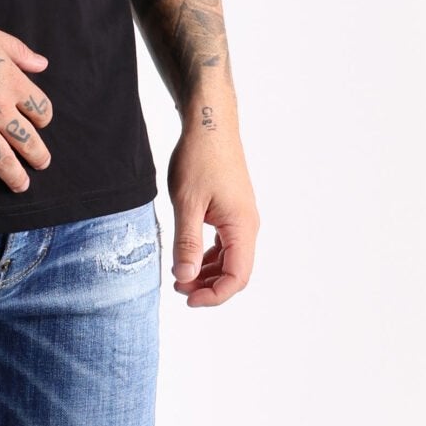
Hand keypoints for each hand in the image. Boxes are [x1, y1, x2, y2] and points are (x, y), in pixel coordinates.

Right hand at [0, 10, 53, 199]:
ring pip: (2, 160)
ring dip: (14, 177)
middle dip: (38, 156)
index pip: (40, 109)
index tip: (39, 124)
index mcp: (12, 82)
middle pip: (27, 140)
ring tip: (21, 187)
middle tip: (41, 164)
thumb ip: (19, 52)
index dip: (43, 119)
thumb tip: (43, 64)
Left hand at [167, 119, 258, 305]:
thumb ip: (186, 243)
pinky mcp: (232, 212)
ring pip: (230, 260)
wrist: (209, 126)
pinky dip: (207, 257)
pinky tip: (186, 257)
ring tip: (178, 275)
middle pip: (236, 272)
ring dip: (207, 273)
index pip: (237, 276)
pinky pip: (225, 245)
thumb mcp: (186, 203)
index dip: (214, 295)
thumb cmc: (199, 159)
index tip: (188, 298)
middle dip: (208, 286)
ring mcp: (241, 219)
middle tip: (177, 287)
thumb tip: (185, 277)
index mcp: (241, 226)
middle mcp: (247, 225)